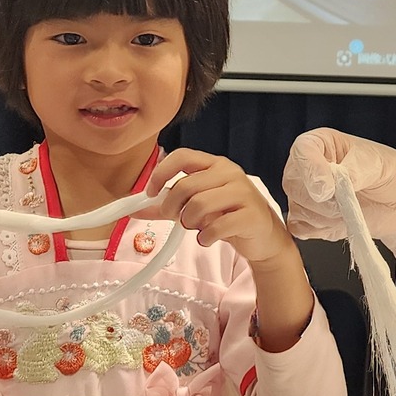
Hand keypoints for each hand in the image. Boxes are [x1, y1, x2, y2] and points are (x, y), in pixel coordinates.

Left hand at [141, 149, 300, 276]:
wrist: (263, 236)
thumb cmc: (227, 216)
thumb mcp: (195, 207)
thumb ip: (165, 207)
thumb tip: (133, 209)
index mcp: (214, 165)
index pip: (182, 156)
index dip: (161, 173)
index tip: (150, 193)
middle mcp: (229, 173)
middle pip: (186, 185)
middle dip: (172, 207)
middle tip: (175, 219)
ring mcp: (243, 193)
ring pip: (199, 204)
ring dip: (189, 222)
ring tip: (195, 228)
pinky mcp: (251, 215)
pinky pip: (218, 226)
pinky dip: (206, 237)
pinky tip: (207, 238)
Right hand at [283, 129, 395, 259]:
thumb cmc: (391, 176)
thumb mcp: (380, 164)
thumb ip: (354, 170)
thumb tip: (331, 182)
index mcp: (322, 144)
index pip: (302, 151)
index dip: (311, 170)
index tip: (327, 188)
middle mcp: (307, 167)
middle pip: (294, 184)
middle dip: (323, 199)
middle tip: (349, 201)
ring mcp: (303, 195)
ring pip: (298, 209)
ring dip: (327, 216)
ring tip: (351, 209)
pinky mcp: (306, 220)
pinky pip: (300, 228)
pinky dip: (322, 230)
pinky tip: (342, 222)